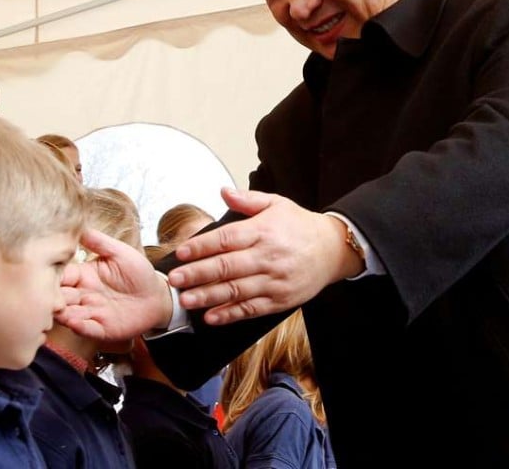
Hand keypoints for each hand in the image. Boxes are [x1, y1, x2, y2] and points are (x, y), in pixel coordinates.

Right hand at [55, 228, 171, 340]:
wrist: (157, 295)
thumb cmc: (138, 272)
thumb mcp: (119, 252)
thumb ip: (98, 241)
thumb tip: (79, 225)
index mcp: (83, 275)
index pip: (62, 274)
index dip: (52, 274)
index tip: (42, 272)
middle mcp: (83, 294)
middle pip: (61, 296)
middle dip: (53, 297)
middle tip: (46, 295)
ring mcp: (91, 312)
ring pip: (70, 314)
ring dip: (63, 314)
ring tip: (59, 310)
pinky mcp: (103, 328)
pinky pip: (88, 329)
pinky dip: (80, 327)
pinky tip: (75, 322)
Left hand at [168, 188, 359, 325]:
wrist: (333, 250)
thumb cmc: (300, 226)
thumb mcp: (276, 204)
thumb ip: (247, 199)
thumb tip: (223, 191)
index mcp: (263, 231)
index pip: (226, 239)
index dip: (201, 246)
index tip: (181, 252)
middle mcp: (267, 257)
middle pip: (227, 267)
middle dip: (197, 274)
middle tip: (175, 279)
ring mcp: (274, 281)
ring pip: (236, 290)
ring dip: (208, 296)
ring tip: (186, 300)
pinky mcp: (280, 300)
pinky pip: (251, 309)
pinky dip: (230, 314)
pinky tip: (211, 316)